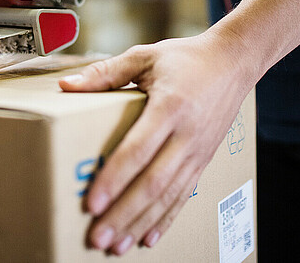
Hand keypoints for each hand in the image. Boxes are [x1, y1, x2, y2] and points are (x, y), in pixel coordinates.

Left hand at [59, 28, 255, 254]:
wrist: (233, 62)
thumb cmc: (186, 58)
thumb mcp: (144, 56)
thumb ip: (105, 72)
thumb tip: (67, 86)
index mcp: (169, 106)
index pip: (137, 150)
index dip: (114, 179)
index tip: (92, 203)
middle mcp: (186, 134)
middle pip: (153, 183)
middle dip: (124, 214)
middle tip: (98, 239)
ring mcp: (198, 150)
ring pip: (168, 196)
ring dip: (141, 223)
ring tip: (116, 247)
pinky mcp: (203, 159)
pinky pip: (184, 194)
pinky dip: (166, 219)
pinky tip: (149, 237)